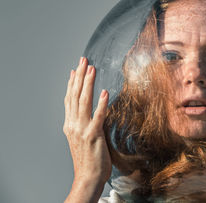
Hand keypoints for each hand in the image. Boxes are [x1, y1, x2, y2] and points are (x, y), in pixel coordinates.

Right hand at [63, 57, 111, 186]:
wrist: (88, 177)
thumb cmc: (89, 158)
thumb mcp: (83, 137)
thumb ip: (85, 123)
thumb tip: (92, 109)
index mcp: (70, 124)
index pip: (69, 99)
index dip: (72, 83)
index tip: (75, 69)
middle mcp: (73, 124)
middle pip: (75, 95)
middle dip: (79, 76)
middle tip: (83, 60)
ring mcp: (82, 129)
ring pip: (83, 101)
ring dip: (88, 83)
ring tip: (91, 69)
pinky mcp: (93, 135)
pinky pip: (98, 116)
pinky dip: (101, 104)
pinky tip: (105, 92)